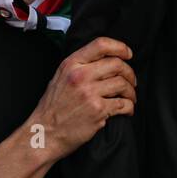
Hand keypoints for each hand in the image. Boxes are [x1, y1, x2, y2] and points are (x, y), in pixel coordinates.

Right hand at [28, 37, 135, 161]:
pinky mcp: (98, 111)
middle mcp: (81, 76)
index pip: (101, 44)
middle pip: (117, 64)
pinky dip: (129, 107)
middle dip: (129, 73)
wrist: (45, 133)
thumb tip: (106, 59)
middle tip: (131, 81)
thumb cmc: (53, 106)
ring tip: (129, 97)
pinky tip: (127, 110)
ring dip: (131, 91)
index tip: (128, 54)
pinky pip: (123, 104)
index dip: (120, 47)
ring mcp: (89, 93)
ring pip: (122, 84)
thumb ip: (80, 65)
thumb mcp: (60, 76)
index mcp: (71, 64)